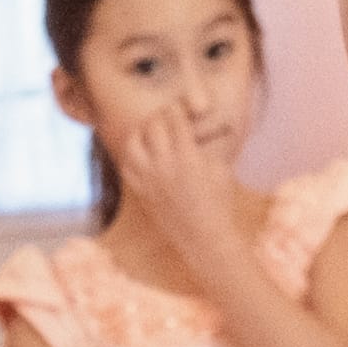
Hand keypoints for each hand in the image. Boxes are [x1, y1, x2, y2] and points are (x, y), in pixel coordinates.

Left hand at [112, 103, 242, 276]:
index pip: (174, 119)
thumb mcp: (220, 169)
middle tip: (167, 119)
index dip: (177, 109)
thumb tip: (195, 131)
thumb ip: (203, 147)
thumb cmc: (220, 203)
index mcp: (188, 157)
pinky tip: (142, 154)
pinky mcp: (141, 192)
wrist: (205, 238)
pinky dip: (132, 154)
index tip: (179, 108)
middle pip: (152, 126)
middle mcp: (164, 165)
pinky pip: (127, 165)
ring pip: (133, 143)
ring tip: (150, 134)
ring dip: (141, 133)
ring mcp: (149, 179)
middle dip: (160, 118)